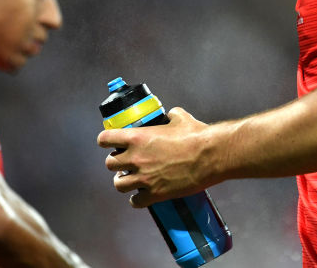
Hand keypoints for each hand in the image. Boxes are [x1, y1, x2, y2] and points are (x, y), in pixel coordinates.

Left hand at [97, 107, 211, 206]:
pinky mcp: (155, 194)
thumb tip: (170, 115)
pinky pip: (135, 202)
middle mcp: (136, 158)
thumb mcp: (181, 118)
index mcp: (138, 137)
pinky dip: (137, 199)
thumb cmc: (197, 136)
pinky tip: (143, 196)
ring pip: (118, 184)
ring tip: (132, 180)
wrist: (211, 156)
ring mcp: (144, 178)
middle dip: (116, 163)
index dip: (105, 140)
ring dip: (124, 181)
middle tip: (125, 163)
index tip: (107, 142)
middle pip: (109, 164)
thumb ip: (170, 116)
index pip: (106, 139)